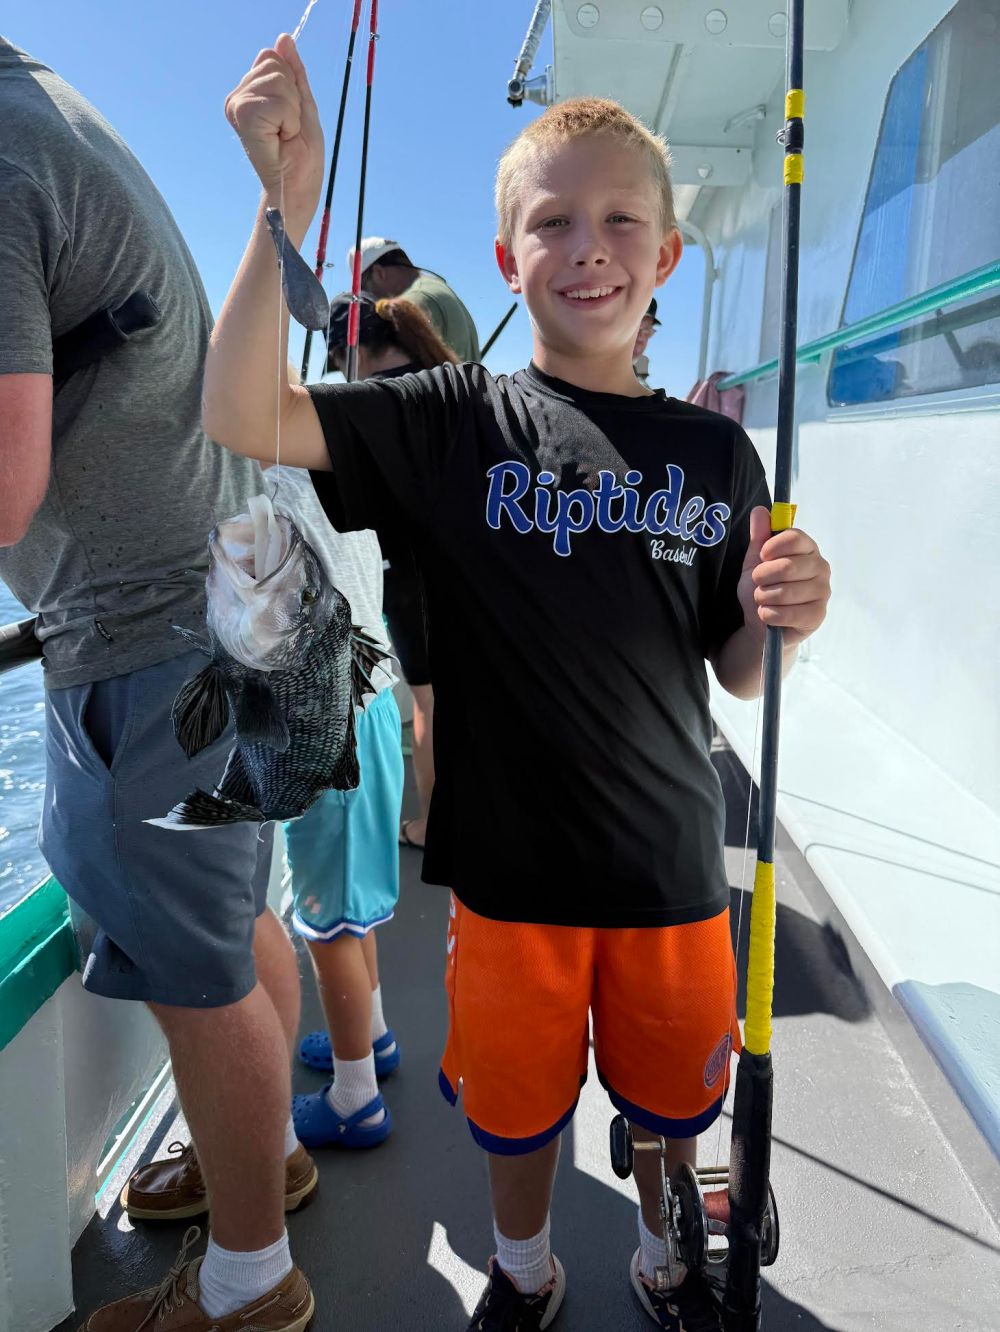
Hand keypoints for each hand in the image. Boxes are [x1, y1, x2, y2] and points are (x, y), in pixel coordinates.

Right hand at [224, 33, 324, 223]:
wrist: (297, 186)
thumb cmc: (301, 154)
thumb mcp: (303, 105)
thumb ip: (294, 73)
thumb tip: (283, 39)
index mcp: (249, 92)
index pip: (273, 58)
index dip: (291, 86)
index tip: (289, 116)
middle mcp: (237, 96)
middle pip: (275, 65)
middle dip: (293, 97)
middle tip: (288, 128)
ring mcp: (237, 105)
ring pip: (279, 81)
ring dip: (292, 111)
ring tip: (284, 134)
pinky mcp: (242, 115)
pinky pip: (280, 100)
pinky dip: (289, 121)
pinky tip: (280, 139)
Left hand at [738, 506, 830, 643]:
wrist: (761, 622)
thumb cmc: (763, 587)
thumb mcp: (755, 561)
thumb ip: (759, 537)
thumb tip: (760, 510)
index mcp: (807, 549)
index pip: (795, 538)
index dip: (772, 546)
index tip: (762, 555)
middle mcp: (821, 567)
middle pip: (788, 566)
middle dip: (763, 577)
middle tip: (759, 583)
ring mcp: (823, 592)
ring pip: (786, 592)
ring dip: (764, 597)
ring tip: (763, 600)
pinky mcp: (818, 615)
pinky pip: (789, 613)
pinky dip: (770, 615)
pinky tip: (768, 614)